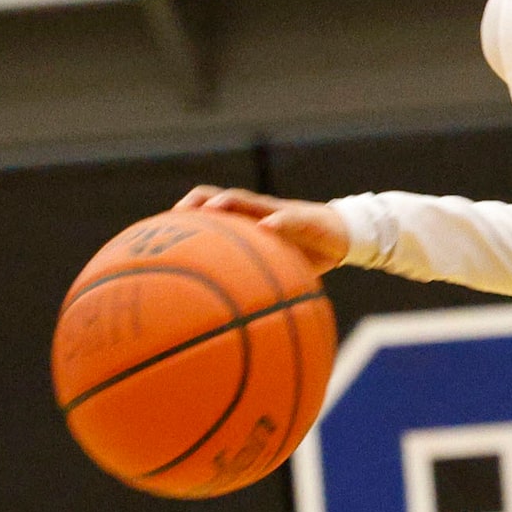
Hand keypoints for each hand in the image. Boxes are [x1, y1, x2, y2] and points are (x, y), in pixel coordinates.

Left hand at [173, 186, 350, 271]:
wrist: (346, 235)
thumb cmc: (307, 252)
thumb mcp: (280, 266)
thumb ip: (258, 280)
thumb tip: (233, 312)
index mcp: (251, 222)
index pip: (214, 209)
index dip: (189, 214)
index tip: (165, 226)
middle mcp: (261, 212)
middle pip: (224, 198)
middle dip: (200, 202)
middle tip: (180, 213)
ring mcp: (280, 212)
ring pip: (249, 200)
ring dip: (230, 202)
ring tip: (213, 208)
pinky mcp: (304, 217)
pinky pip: (287, 218)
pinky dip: (276, 222)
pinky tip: (266, 227)